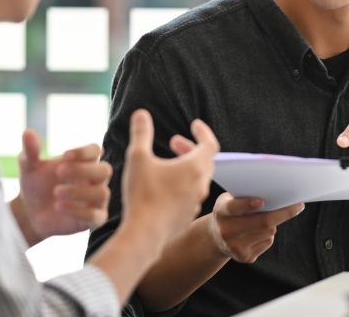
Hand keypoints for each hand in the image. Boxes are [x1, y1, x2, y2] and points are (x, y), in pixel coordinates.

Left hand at [16, 129, 111, 241]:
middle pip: (105, 170)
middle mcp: (95, 179)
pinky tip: (59, 206)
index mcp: (84, 161)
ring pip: (102, 193)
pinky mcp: (93, 219)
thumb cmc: (35, 184)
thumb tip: (27, 132)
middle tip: (60, 172)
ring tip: (56, 192)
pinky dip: (79, 210)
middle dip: (84, 170)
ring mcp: (96, 200)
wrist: (29, 213)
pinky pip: (97, 216)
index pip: (96, 150)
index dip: (84, 152)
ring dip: (80, 191)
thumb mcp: (29, 166)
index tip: (65, 154)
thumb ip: (31, 150)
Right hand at [120, 109, 218, 249]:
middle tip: (174, 141)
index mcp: (195, 167)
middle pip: (205, 160)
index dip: (203, 132)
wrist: (144, 234)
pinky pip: (191, 195)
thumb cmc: (142, 194)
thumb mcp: (138, 158)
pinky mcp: (187, 216)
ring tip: (169, 163)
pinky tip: (165, 186)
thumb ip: (141, 133)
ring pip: (198, 179)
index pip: (210, 144)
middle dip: (190, 147)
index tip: (195, 124)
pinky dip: (183, 184)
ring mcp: (196, 202)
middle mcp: (200, 184)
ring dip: (187, 166)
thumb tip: (141, 113)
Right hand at [207, 194, 303, 263]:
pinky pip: (267, 242)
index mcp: (221, 212)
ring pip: (268, 232)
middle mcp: (226, 231)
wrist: (216, 237)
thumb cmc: (229, 212)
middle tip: (298, 205)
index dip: (247, 204)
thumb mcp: (230, 201)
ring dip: (272, 223)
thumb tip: (276, 196)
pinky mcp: (245, 257)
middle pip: (261, 222)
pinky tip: (256, 232)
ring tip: (262, 218)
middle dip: (283, 213)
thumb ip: (245, 198)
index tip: (261, 201)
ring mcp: (235, 247)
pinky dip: (267, 234)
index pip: (234, 208)